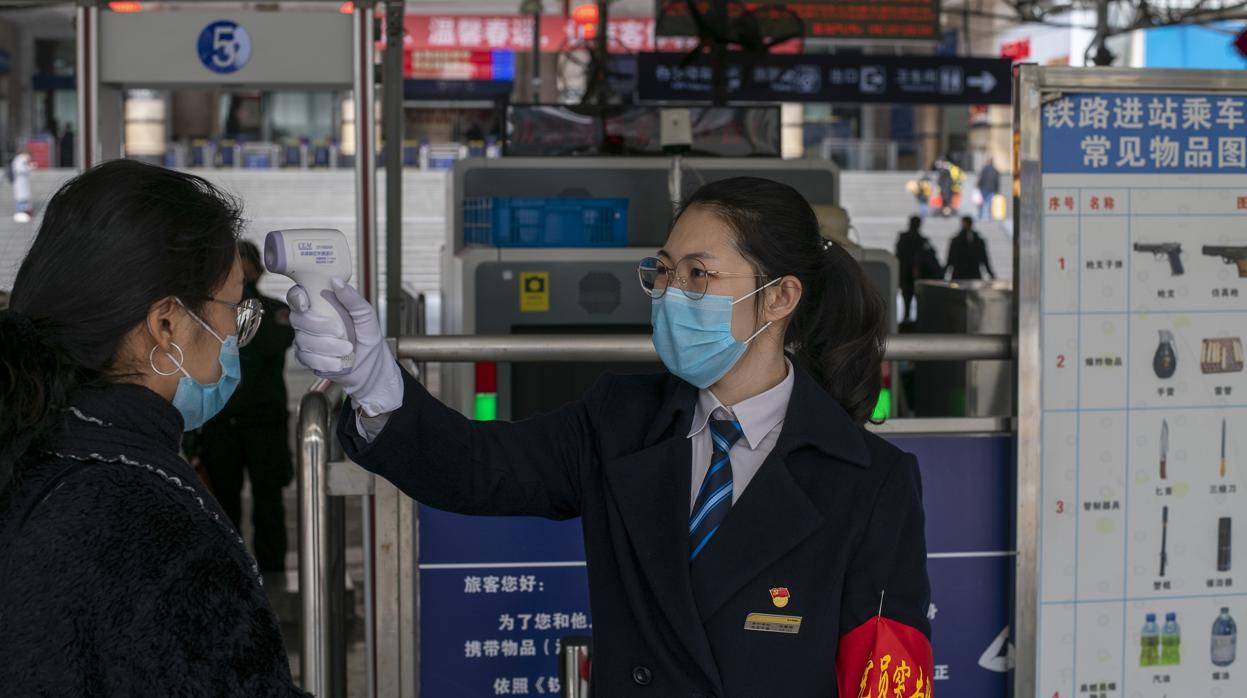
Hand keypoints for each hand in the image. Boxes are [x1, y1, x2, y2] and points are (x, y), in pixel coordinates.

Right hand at [287, 279, 402, 416]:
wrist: (371, 366)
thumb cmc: (367, 337)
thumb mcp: (365, 315)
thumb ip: (352, 298)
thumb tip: (337, 281)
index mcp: (320, 305)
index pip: (298, 296)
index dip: (297, 298)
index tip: (306, 304)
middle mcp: (309, 321)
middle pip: (298, 319)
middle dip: (319, 326)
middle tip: (341, 332)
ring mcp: (305, 340)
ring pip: (303, 340)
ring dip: (327, 346)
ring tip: (348, 349)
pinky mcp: (306, 358)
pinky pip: (305, 358)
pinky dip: (324, 361)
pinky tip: (338, 362)